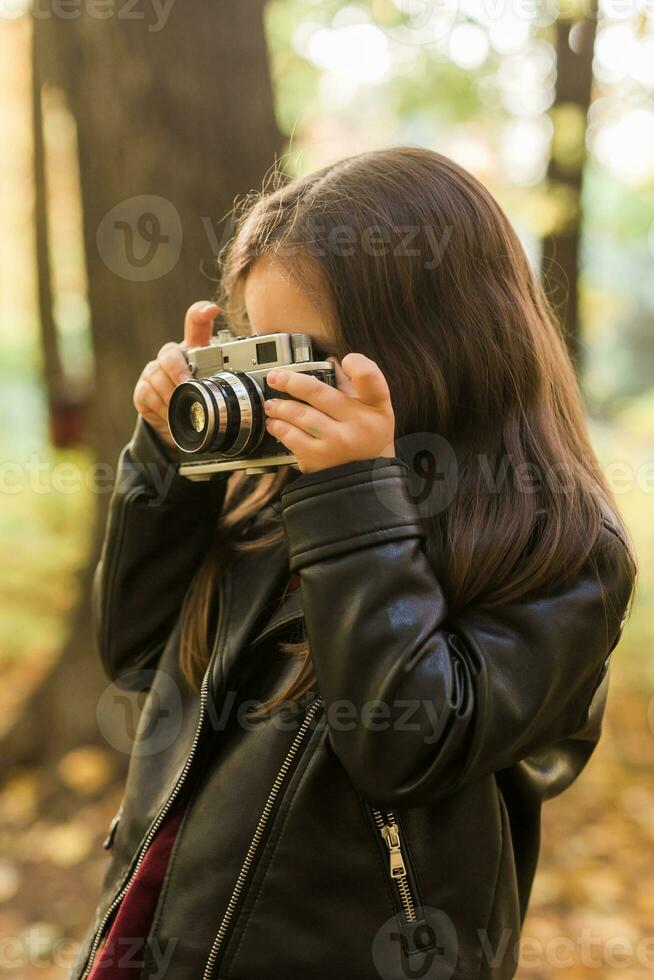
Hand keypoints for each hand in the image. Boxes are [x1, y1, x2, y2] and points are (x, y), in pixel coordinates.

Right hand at [133, 300, 219, 454]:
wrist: (174, 421)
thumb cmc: (199, 396)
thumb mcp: (219, 387)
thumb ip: (234, 380)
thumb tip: (258, 382)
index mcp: (194, 349)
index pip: (196, 322)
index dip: (202, 313)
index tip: (212, 311)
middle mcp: (173, 355)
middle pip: (169, 352)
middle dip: (178, 369)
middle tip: (187, 383)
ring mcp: (155, 370)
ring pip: (157, 375)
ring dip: (171, 393)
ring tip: (182, 407)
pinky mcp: (142, 388)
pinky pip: (147, 392)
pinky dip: (160, 406)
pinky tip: (170, 413)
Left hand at [264, 353, 395, 473]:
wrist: (368, 483)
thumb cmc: (369, 440)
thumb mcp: (375, 411)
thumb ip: (354, 385)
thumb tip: (329, 363)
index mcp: (375, 407)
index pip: (370, 378)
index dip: (357, 364)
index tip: (346, 360)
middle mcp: (357, 424)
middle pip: (317, 392)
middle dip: (289, 381)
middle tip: (275, 377)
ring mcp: (336, 443)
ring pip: (299, 415)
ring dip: (279, 406)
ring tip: (272, 404)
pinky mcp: (318, 459)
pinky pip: (290, 437)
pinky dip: (279, 427)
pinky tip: (275, 424)